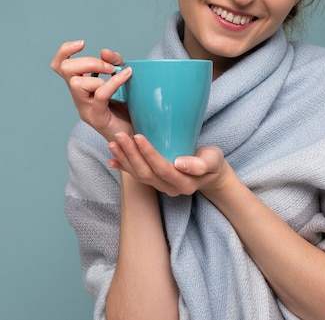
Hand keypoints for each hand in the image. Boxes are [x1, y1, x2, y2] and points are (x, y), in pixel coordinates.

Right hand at [51, 40, 133, 140]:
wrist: (136, 139)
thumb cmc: (128, 110)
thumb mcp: (121, 79)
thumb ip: (113, 63)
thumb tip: (105, 52)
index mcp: (80, 88)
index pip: (59, 66)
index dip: (64, 51)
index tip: (82, 43)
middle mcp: (78, 98)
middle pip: (66, 70)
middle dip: (88, 61)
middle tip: (109, 67)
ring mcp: (85, 109)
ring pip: (76, 82)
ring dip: (97, 73)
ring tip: (116, 74)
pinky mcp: (98, 118)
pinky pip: (99, 94)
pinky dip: (113, 81)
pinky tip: (127, 75)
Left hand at [107, 132, 231, 196]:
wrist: (209, 171)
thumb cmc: (212, 161)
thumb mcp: (213, 160)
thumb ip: (200, 164)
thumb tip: (180, 164)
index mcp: (184, 184)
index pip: (163, 169)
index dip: (149, 153)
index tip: (138, 136)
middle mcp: (169, 188)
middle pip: (146, 173)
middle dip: (131, 154)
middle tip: (119, 135)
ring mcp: (159, 186)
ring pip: (138, 174)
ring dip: (124, 158)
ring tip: (112, 142)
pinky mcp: (153, 181)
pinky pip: (136, 175)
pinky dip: (122, 167)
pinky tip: (111, 160)